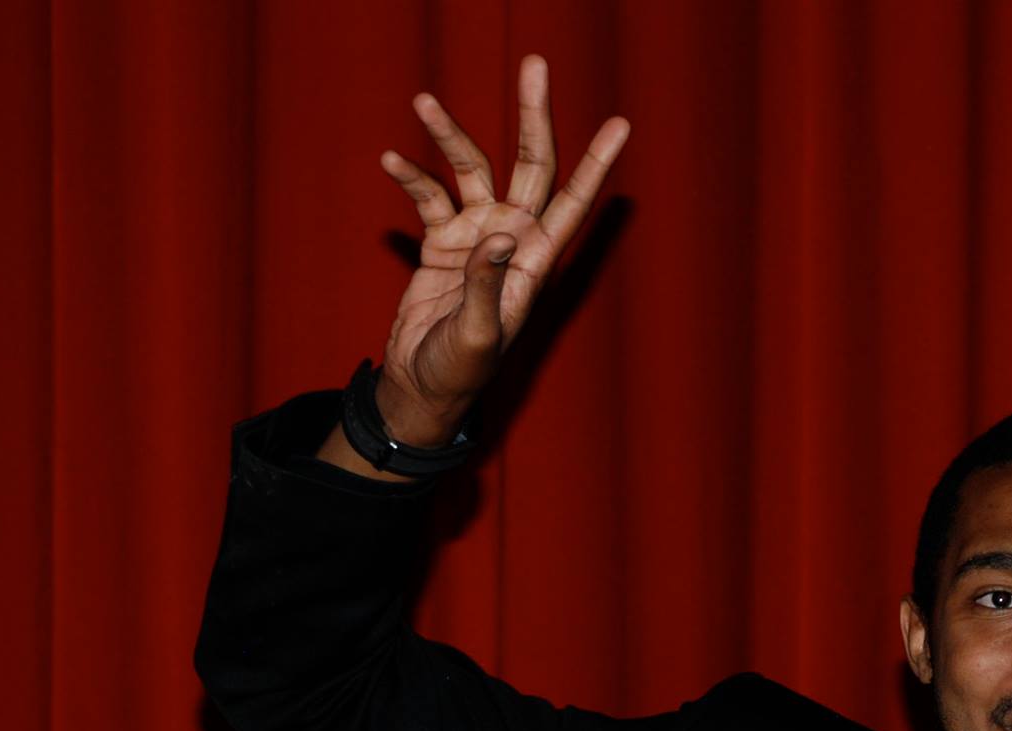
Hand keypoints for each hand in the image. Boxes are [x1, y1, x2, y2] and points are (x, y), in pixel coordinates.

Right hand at [374, 56, 628, 436]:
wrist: (422, 386)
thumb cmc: (461, 371)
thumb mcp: (478, 334)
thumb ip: (488, 284)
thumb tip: (501, 234)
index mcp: (537, 260)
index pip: (573, 200)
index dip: (597, 163)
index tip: (620, 122)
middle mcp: (514, 238)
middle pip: (531, 163)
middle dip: (534, 115)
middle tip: (535, 64)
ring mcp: (478, 236)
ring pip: (473, 169)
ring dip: (450, 136)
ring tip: (423, 102)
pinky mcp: (442, 242)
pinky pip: (430, 196)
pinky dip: (412, 176)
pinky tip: (391, 160)